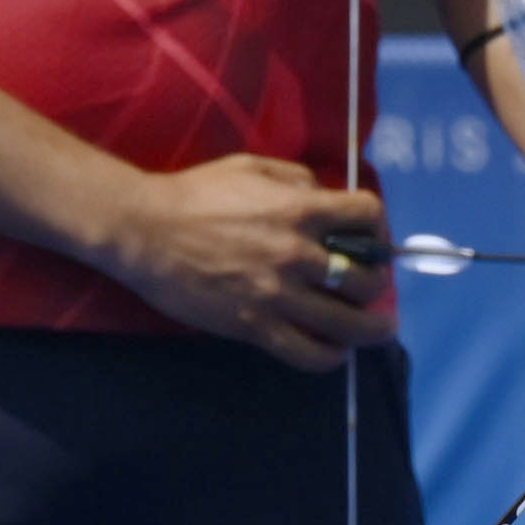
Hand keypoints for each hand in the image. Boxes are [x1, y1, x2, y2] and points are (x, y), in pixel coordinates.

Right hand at [90, 153, 398, 372]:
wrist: (146, 231)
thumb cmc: (196, 194)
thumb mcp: (251, 167)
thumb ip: (296, 179)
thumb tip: (325, 199)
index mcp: (299, 209)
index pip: (367, 217)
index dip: (378, 226)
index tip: (374, 236)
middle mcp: (299, 254)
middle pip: (366, 279)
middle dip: (377, 282)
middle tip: (371, 286)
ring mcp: (279, 296)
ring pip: (348, 325)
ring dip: (371, 330)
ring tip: (378, 331)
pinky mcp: (256, 328)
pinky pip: (308, 354)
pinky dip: (330, 356)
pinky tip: (334, 350)